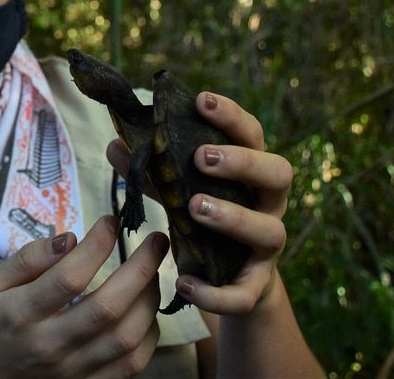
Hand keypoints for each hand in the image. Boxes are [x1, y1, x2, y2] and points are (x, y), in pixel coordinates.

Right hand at [0, 215, 168, 378]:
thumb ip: (29, 258)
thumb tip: (70, 238)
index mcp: (21, 314)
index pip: (68, 277)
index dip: (97, 245)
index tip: (111, 222)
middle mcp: (50, 345)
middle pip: (107, 308)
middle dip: (141, 268)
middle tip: (157, 240)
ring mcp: (73, 371)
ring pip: (126, 337)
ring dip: (149, 298)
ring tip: (153, 271)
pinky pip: (133, 363)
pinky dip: (149, 333)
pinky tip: (146, 308)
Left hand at [106, 91, 290, 314]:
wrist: (230, 283)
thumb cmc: (203, 221)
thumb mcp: (177, 192)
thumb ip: (151, 171)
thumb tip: (114, 144)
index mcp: (250, 173)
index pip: (252, 134)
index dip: (231, 116)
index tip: (202, 100)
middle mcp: (267, 205)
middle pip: (279, 173)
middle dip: (243, 162)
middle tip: (203, 158)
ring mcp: (266, 247)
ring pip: (270, 230)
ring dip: (233, 216)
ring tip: (195, 207)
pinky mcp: (256, 286)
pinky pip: (244, 293)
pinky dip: (216, 292)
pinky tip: (184, 283)